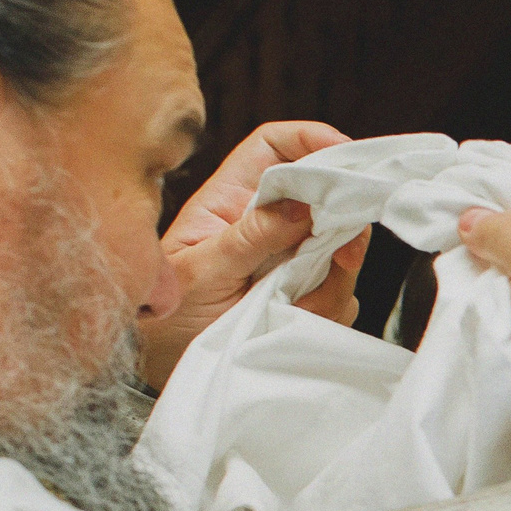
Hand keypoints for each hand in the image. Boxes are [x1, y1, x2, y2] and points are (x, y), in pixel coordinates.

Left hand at [138, 121, 368, 387]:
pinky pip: (341, 295)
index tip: (345, 153)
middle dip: (342, 221)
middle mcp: (266, 226)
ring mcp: (289, 262)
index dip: (311, 139)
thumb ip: (248, 239)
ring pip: (339, 251)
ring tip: (294, 304)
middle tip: (345, 248)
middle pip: (323, 198)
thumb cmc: (165, 317)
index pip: (275, 147)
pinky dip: (328, 310)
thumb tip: (298, 205)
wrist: (166, 372)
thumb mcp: (200, 273)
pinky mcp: (306, 298)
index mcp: (232, 202)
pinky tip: (295, 321)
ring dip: (332, 278)